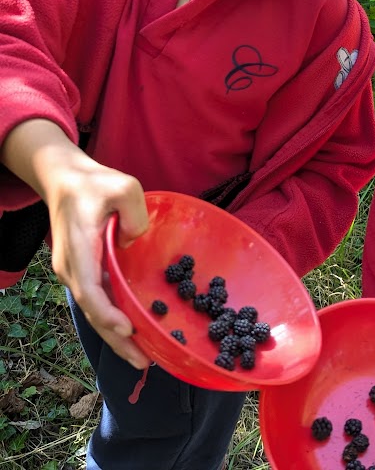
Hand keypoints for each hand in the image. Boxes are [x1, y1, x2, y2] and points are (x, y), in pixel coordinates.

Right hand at [46, 158, 150, 368]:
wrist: (64, 179)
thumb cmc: (93, 183)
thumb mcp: (123, 186)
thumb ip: (135, 212)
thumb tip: (135, 240)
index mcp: (79, 251)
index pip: (90, 292)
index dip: (108, 315)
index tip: (128, 330)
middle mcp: (72, 269)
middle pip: (93, 312)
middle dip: (116, 340)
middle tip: (143, 361)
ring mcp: (74, 272)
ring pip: (94, 310)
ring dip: (115, 335)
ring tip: (141, 357)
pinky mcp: (81, 270)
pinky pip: (97, 300)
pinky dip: (112, 318)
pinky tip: (130, 330)